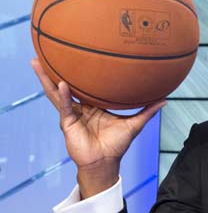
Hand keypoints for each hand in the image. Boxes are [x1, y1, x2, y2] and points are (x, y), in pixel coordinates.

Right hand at [31, 58, 165, 197]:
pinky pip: (65, 106)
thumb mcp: (134, 124)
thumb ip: (148, 111)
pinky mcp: (68, 123)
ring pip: (57, 93)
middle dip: (54, 70)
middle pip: (64, 85)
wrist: (106, 162)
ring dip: (46, 79)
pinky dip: (63, 95)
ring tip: (37, 62)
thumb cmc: (117, 144)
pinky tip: (61, 83)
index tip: (75, 54)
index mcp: (93, 105)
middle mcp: (80, 107)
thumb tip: (165, 100)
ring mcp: (71, 114)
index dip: (78, 72)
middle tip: (46, 50)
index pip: (83, 85)